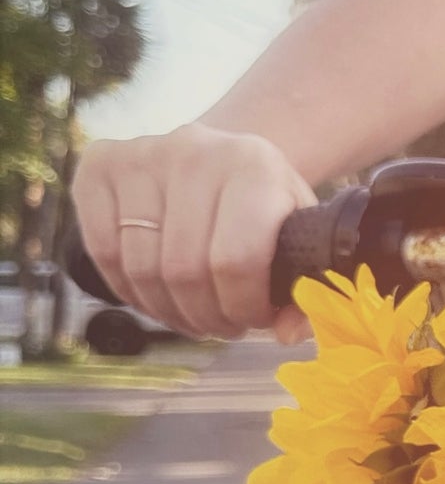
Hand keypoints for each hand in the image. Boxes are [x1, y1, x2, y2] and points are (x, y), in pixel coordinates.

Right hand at [72, 125, 315, 342]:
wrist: (220, 159)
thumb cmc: (263, 208)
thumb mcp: (298, 236)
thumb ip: (306, 288)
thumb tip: (287, 334)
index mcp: (253, 164)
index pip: (236, 261)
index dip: (243, 307)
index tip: (254, 318)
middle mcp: (194, 150)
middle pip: (184, 271)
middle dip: (207, 316)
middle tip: (223, 324)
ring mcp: (141, 154)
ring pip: (142, 269)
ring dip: (168, 312)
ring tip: (194, 315)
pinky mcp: (100, 165)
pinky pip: (103, 252)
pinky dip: (129, 291)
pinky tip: (157, 296)